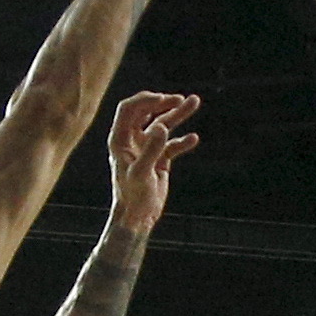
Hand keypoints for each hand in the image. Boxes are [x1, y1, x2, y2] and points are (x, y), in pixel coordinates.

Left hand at [103, 91, 198, 230]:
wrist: (138, 216)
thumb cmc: (133, 195)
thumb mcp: (142, 172)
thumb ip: (152, 149)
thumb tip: (162, 126)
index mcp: (120, 139)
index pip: (128, 109)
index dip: (144, 100)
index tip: (162, 99)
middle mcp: (132, 140)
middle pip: (147, 112)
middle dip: (163, 102)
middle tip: (180, 99)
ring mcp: (146, 149)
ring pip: (163, 125)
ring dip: (177, 114)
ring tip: (195, 102)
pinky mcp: (159, 159)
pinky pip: (172, 145)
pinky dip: (182, 140)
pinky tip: (193, 138)